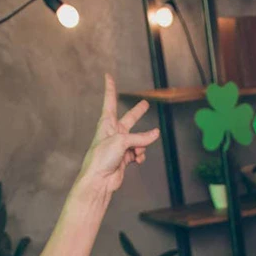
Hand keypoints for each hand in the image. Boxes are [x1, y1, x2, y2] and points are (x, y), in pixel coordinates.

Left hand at [76, 75, 160, 195]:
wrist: (99, 179)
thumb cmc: (102, 157)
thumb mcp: (122, 141)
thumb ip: (140, 137)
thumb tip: (156, 134)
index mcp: (107, 123)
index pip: (109, 100)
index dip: (110, 88)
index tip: (108, 75)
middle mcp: (113, 132)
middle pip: (129, 119)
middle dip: (138, 113)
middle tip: (145, 104)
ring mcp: (120, 145)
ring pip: (137, 140)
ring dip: (141, 145)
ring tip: (138, 151)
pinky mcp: (124, 158)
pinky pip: (138, 152)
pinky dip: (140, 155)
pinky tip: (138, 160)